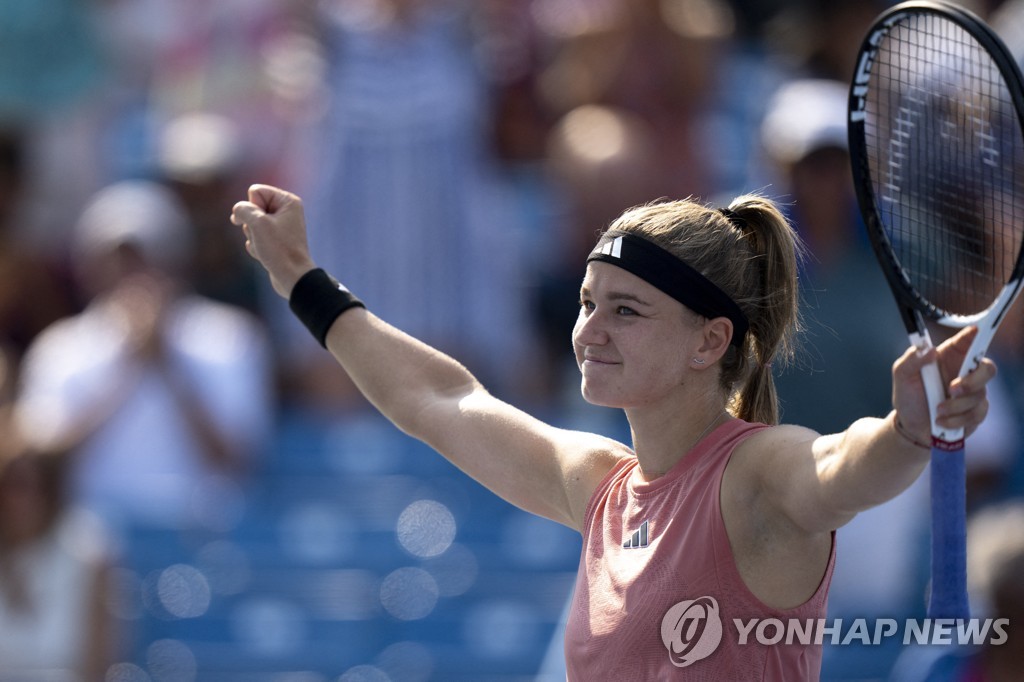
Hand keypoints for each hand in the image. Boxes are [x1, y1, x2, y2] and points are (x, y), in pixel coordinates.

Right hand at [230, 185, 316, 297]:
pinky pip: (255, 237)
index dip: (252, 207)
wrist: (292, 277)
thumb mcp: (257, 223)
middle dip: (251, 224)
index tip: (262, 222)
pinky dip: (256, 246)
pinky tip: (265, 255)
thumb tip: (238, 211)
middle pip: (251, 208)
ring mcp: (280, 227)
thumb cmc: (279, 249)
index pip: (255, 191)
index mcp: (288, 201)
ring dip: (252, 236)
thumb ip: (243, 209)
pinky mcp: (275, 241)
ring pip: (251, 224)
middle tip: (264, 236)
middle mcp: (286, 211)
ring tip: (266, 247)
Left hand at [891, 326, 995, 441]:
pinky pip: (976, 414)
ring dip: (954, 406)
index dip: (975, 335)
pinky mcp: (977, 411)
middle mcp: (965, 371)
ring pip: (979, 395)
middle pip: (987, 369)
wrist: (911, 426)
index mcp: (949, 356)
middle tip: (952, 389)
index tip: (976, 330)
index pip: (968, 341)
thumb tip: (929, 351)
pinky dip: (956, 419)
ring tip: (936, 410)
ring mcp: (974, 392)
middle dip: (972, 381)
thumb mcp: (902, 375)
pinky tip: (942, 421)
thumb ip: (911, 359)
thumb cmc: (909, 395)